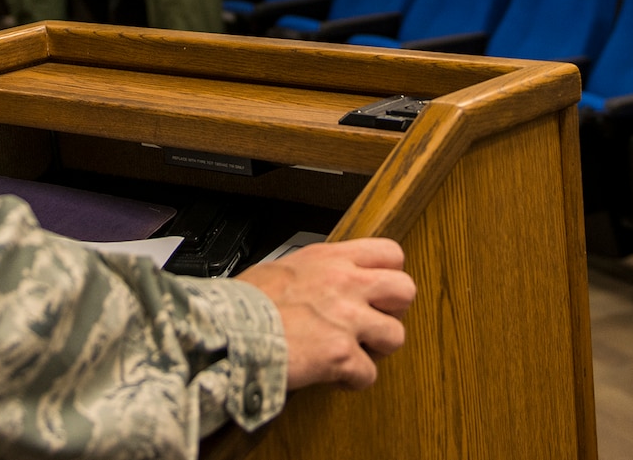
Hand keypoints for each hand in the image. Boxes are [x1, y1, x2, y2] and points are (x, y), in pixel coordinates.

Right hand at [240, 238, 414, 390]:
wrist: (227, 331)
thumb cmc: (242, 304)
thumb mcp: (282, 268)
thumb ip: (312, 272)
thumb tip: (319, 282)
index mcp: (330, 259)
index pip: (390, 253)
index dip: (390, 274)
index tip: (378, 291)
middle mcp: (345, 284)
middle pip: (405, 290)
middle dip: (393, 311)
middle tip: (373, 322)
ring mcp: (347, 319)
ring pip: (396, 335)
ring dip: (377, 349)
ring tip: (354, 352)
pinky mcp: (340, 354)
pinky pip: (368, 374)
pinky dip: (353, 380)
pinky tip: (335, 376)